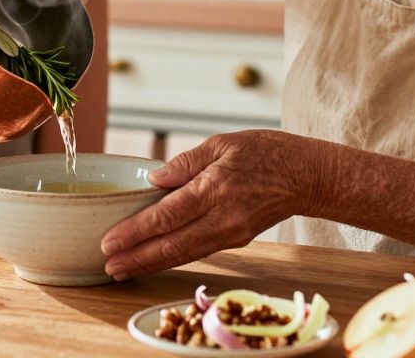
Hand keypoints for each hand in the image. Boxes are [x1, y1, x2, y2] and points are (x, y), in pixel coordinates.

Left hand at [100, 130, 325, 280]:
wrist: (306, 176)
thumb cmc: (264, 152)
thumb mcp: (221, 143)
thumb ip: (184, 164)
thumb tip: (153, 180)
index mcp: (214, 189)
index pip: (167, 216)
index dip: (135, 232)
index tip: (109, 242)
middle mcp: (222, 218)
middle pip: (171, 245)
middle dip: (136, 258)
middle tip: (107, 266)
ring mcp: (231, 233)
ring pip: (184, 255)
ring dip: (150, 265)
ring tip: (122, 270)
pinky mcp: (237, 240)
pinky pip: (198, 252)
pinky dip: (172, 260)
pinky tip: (152, 261)